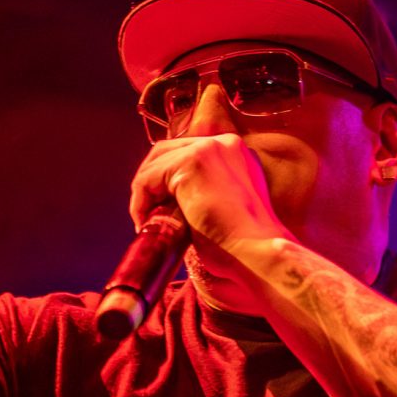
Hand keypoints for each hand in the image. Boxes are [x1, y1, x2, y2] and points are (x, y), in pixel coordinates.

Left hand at [128, 132, 286, 253]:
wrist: (257, 253)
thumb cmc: (244, 245)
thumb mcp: (227, 209)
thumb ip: (207, 194)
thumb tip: (174, 202)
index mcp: (236, 153)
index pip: (188, 153)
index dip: (168, 180)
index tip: (161, 210)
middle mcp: (224, 143)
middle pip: (168, 150)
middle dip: (151, 180)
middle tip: (147, 214)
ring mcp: (208, 149)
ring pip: (155, 163)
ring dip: (143, 193)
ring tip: (147, 222)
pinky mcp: (191, 162)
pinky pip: (147, 178)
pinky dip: (139, 202)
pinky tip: (146, 223)